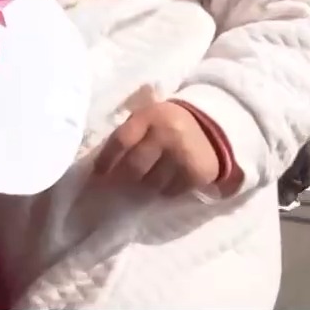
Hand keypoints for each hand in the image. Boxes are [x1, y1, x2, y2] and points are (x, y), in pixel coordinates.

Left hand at [93, 100, 217, 195]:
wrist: (212, 128)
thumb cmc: (168, 124)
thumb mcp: (149, 118)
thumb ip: (128, 134)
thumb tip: (101, 165)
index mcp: (150, 116)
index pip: (121, 140)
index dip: (106, 159)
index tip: (97, 173)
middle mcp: (166, 134)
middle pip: (133, 167)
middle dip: (122, 178)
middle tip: (117, 183)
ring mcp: (182, 155)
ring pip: (150, 184)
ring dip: (144, 185)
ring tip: (145, 180)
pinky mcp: (196, 174)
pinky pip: (169, 192)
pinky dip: (164, 190)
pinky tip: (166, 180)